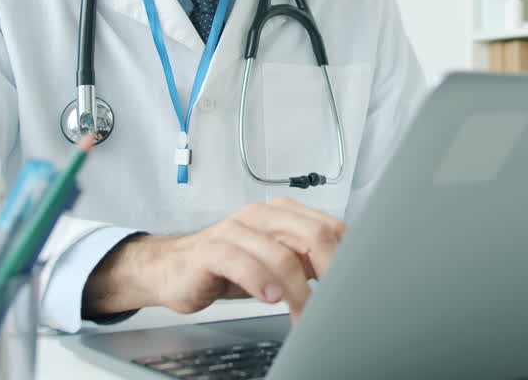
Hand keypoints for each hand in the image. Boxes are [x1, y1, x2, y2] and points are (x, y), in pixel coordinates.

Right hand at [83, 198, 345, 321]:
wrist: (172, 268)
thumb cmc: (227, 265)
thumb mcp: (274, 261)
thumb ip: (307, 261)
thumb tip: (347, 276)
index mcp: (282, 214)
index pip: (328, 227)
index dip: (347, 257)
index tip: (355, 285)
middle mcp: (260, 216)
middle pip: (311, 236)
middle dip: (331, 271)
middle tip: (336, 303)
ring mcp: (235, 229)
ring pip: (280, 254)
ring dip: (298, 291)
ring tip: (303, 314)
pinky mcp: (211, 250)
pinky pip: (241, 261)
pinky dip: (260, 280)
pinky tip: (270, 297)